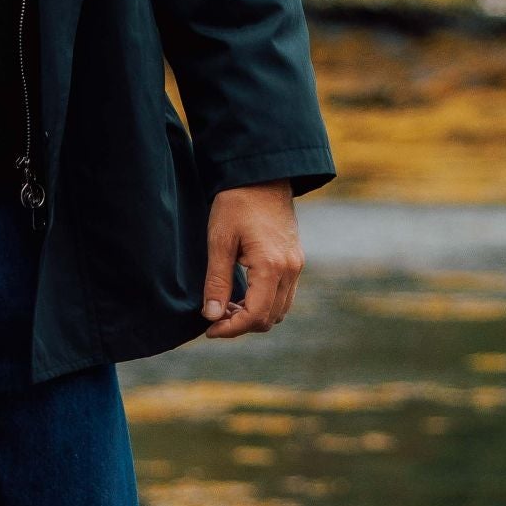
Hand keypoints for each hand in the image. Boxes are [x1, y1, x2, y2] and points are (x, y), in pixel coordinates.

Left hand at [200, 180, 303, 337]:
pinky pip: (284, 295)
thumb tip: (210, 316)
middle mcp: (290, 270)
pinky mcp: (295, 260)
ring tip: (225, 306)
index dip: (231, 328)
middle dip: (241, 324)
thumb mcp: (219, 240)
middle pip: (269, 318)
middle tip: (213, 316)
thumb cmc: (236, 203)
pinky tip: (242, 294)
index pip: (255, 315)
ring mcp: (296, 266)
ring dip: (253, 315)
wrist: (261, 176)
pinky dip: (264, 303)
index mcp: (271, 266)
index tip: (209, 329)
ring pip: (279, 310)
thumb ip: (216, 280)